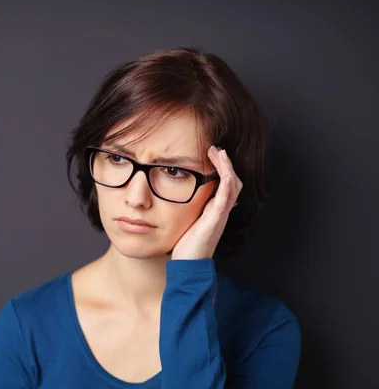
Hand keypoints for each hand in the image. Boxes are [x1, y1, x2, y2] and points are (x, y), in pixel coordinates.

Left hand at [171, 145, 242, 260]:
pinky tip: (224, 173)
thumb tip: (182, 196)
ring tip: (219, 153)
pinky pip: (225, 199)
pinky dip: (226, 184)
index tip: (211, 153)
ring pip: (232, 186)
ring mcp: (220, 215)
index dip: (222, 168)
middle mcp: (221, 211)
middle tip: (216, 149)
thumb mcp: (188, 221)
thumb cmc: (187, 246)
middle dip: (225, 163)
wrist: (189, 266)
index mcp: (215, 210)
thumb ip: (190, 209)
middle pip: (232, 181)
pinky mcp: (216, 221)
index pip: (225, 184)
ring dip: (227, 168)